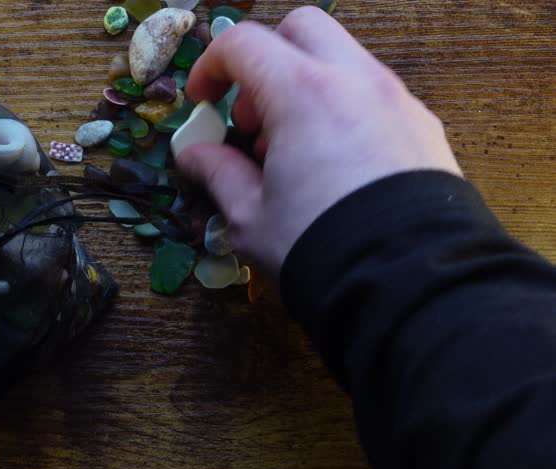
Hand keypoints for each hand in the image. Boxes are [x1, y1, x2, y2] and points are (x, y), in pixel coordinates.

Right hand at [177, 7, 461, 272]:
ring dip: (306, 87)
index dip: (211, 66)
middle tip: (252, 119)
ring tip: (293, 153)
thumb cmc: (319, 248)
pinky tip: (335, 168)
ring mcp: (398, 100)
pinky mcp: (425, 128)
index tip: (202, 102)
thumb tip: (194, 154)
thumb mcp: (250, 217)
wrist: (409, 289)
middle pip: (302, 29)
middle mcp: (356, 80)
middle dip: (267, 60)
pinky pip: (375, 96)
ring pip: (343, 60)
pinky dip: (344, 110)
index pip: (244, 44)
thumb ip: (218, 173)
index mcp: (304, 93)